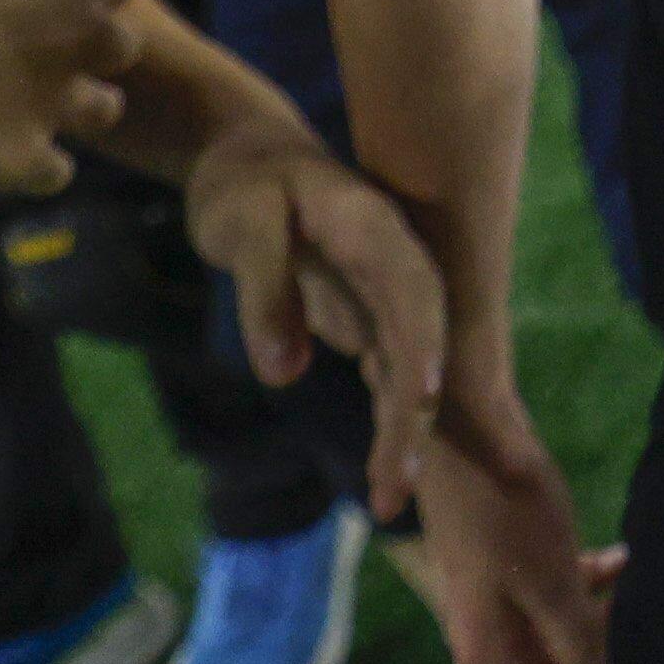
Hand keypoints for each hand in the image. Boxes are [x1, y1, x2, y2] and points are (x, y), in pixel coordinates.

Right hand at [0, 0, 138, 195]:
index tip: (62, 7)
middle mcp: (77, 38)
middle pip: (122, 48)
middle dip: (89, 55)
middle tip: (42, 64)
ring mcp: (57, 103)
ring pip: (106, 110)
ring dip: (74, 113)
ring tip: (23, 115)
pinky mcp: (27, 160)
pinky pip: (58, 170)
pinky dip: (32, 167)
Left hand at [184, 124, 450, 521]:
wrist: (250, 161)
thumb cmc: (244, 186)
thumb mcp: (240, 224)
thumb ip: (264, 292)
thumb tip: (283, 374)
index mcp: (373, 231)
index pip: (411, 293)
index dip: (421, 347)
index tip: (422, 401)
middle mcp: (395, 267)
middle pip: (420, 344)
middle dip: (414, 417)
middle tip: (395, 491)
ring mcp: (386, 297)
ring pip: (409, 369)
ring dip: (404, 433)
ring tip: (389, 502)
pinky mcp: (369, 321)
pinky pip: (389, 376)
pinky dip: (391, 423)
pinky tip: (387, 476)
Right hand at [414, 387, 623, 663]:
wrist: (465, 430)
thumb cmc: (505, 506)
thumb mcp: (550, 579)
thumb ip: (576, 642)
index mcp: (485, 654)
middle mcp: (484, 638)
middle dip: (602, 657)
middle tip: (646, 620)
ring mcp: (494, 603)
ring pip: (560, 637)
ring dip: (601, 618)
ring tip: (641, 586)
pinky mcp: (506, 569)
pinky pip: (554, 599)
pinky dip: (588, 586)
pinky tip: (621, 557)